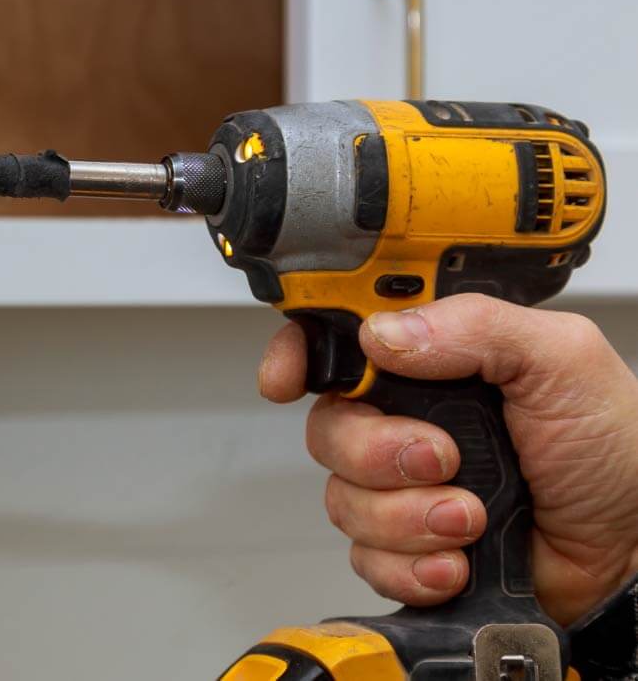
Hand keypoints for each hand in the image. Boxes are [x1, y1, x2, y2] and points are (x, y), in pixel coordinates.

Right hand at [260, 293, 637, 624]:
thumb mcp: (562, 361)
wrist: (635, 557)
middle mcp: (411, 420)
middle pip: (328, 427)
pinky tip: (457, 560)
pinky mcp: (409, 547)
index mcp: (438, 361)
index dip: (299, 354)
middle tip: (441, 458)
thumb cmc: (615, 457)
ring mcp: (406, 487)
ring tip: (470, 517)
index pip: (340, 341)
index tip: (287, 377)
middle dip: (379, 453)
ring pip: (343, 499)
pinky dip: (412, 564)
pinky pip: (366, 557)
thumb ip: (475, 326)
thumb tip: (385, 335)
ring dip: (408, 516)